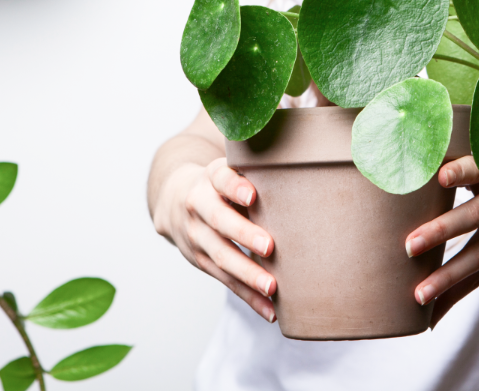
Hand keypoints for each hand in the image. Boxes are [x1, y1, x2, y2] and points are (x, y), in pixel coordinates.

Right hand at [151, 157, 277, 322]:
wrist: (175, 200)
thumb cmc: (221, 183)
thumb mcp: (230, 168)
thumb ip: (257, 170)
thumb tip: (303, 171)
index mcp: (210, 178)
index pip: (220, 179)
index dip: (235, 187)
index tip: (252, 195)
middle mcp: (199, 206)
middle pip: (220, 222)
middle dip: (244, 235)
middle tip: (270, 246)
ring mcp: (197, 236)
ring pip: (221, 257)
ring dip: (248, 274)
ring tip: (272, 287)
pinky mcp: (201, 261)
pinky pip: (226, 281)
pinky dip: (249, 297)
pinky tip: (270, 310)